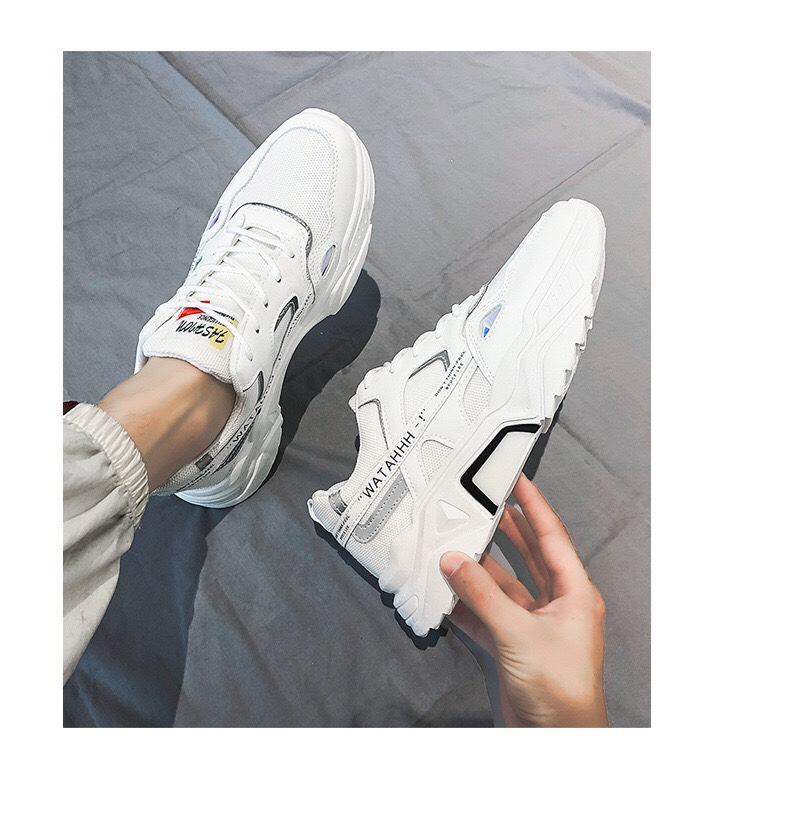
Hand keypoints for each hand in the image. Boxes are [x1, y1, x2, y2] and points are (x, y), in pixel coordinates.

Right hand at [441, 474, 607, 727]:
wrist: (557, 740)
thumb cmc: (559, 686)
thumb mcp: (518, 633)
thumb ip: (482, 594)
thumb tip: (452, 560)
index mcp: (574, 592)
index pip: (551, 537)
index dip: (534, 506)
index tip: (518, 478)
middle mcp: (556, 604)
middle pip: (526, 555)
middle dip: (504, 530)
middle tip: (481, 502)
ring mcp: (532, 624)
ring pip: (501, 585)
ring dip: (477, 569)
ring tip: (451, 543)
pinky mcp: (511, 645)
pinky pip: (485, 614)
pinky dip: (465, 603)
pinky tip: (444, 590)